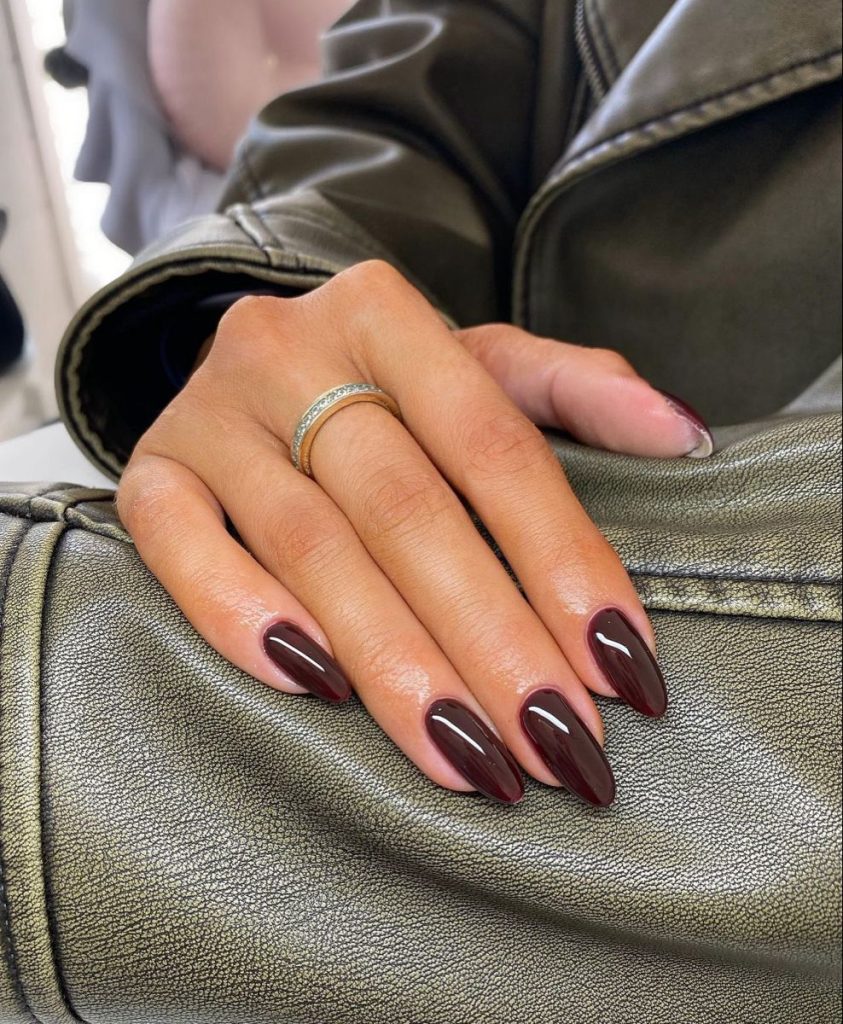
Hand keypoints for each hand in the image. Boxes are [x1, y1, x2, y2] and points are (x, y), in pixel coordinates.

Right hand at [118, 261, 712, 805]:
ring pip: (309, 545)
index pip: (493, 444)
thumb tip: (686, 435)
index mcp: (384, 311)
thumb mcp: (474, 361)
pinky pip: (179, 548)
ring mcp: (208, 411)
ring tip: (469, 755)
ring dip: (395, 661)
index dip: (561, 558)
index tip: (620, 664)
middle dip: (490, 637)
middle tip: (556, 742)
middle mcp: (288, 349)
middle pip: (405, 507)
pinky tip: (318, 691)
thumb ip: (574, 390)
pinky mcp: (150, 471)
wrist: (252, 360)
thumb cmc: (378, 378)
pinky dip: (243, 617)